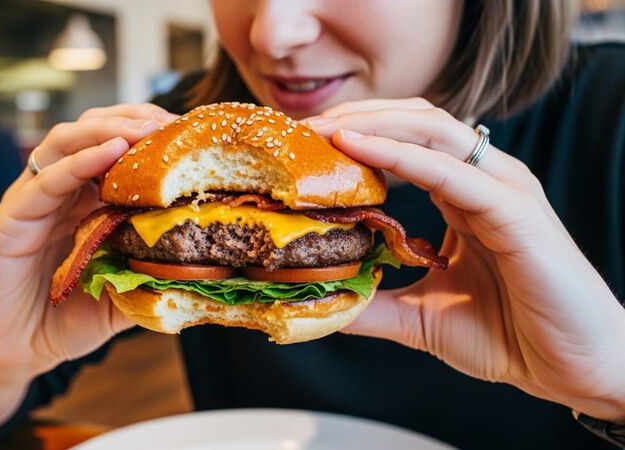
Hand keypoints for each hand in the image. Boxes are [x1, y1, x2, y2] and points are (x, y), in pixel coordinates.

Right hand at [0, 104, 177, 377]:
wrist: (12, 352)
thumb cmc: (63, 320)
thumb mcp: (120, 297)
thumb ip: (150, 278)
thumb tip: (201, 270)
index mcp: (84, 201)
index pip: (114, 148)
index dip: (147, 134)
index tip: (185, 133)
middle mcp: (58, 192)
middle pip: (91, 131)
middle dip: (131, 118)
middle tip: (170, 122)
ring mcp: (32, 200)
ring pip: (64, 142)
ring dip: (106, 128)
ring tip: (145, 128)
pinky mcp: (9, 218)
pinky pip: (44, 181)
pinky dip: (78, 161)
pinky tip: (110, 150)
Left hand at [304, 98, 624, 421]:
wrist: (573, 368)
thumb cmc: (510, 335)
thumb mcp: (421, 316)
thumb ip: (375, 304)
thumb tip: (323, 300)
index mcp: (464, 196)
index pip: (407, 142)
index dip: (356, 134)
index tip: (305, 145)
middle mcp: (485, 181)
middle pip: (416, 122)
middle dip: (357, 116)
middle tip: (303, 129)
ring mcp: (503, 190)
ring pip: (433, 131)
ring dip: (373, 123)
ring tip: (322, 130)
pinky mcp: (517, 211)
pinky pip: (451, 171)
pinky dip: (402, 155)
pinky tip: (360, 148)